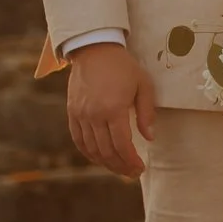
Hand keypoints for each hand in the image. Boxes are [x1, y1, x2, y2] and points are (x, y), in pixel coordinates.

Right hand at [66, 41, 156, 179]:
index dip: (131, 161)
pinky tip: (99, 158)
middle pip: (107, 151)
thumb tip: (150, 137)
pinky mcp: (72, 112)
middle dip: (120, 166)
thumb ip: (146, 113)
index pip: (122, 145)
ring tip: (119, 168)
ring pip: (91, 149)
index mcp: (114, 108)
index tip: (140, 168)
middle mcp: (94, 115)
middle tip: (132, 173)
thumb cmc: (124, 66)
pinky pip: (78, 139)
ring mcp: (81, 114)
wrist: (95, 49)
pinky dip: (88, 153)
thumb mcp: (143, 85)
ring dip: (106, 163)